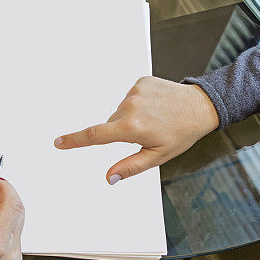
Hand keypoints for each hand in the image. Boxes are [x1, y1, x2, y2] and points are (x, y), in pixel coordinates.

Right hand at [0, 179, 24, 259]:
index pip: (12, 205)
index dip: (6, 188)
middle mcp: (9, 250)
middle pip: (17, 211)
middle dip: (2, 198)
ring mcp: (14, 256)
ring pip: (16, 220)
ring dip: (1, 211)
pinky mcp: (14, 258)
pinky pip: (12, 232)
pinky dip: (1, 224)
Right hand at [54, 77, 217, 182]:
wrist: (201, 106)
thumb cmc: (181, 134)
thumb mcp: (157, 156)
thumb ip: (130, 167)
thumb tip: (110, 178)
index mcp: (132, 128)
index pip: (95, 135)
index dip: (74, 140)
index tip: (58, 142)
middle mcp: (130, 107)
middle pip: (111, 124)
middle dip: (121, 131)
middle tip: (147, 133)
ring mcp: (135, 91)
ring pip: (120, 111)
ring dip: (131, 117)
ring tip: (155, 118)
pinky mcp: (141, 81)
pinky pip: (130, 97)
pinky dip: (138, 104)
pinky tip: (155, 106)